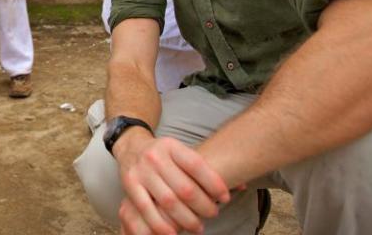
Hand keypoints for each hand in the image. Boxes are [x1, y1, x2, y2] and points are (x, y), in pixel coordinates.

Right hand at [115, 133, 229, 234]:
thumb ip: (206, 169)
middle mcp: (155, 157)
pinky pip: (147, 210)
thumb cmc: (165, 156)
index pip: (197, 165)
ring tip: (198, 227)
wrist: (131, 147)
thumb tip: (242, 186)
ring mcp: (141, 171)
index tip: (225, 198)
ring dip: (187, 219)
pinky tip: (174, 233)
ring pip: (169, 202)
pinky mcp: (129, 186)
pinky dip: (162, 225)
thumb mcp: (182, 152)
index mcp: (171, 146)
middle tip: (213, 214)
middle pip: (185, 188)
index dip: (214, 184)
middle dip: (203, 206)